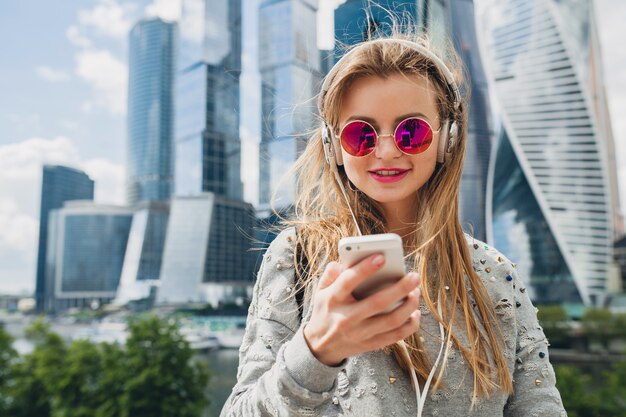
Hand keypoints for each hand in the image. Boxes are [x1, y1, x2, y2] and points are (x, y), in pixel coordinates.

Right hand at [302, 254, 421, 365]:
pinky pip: (396, 336)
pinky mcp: (370, 344)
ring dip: (409, 305)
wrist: (320, 347)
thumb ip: (330, 275)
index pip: (348, 281)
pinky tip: (415, 313)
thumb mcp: (320, 291)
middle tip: (414, 276)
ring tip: (416, 291)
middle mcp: (347, 317)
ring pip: (391, 320)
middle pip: (378, 302)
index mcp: (333, 299)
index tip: (381, 257)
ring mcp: (360, 333)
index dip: (365, 268)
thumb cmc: (325, 311)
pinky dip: (410, 325)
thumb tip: (340, 263)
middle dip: (400, 288)